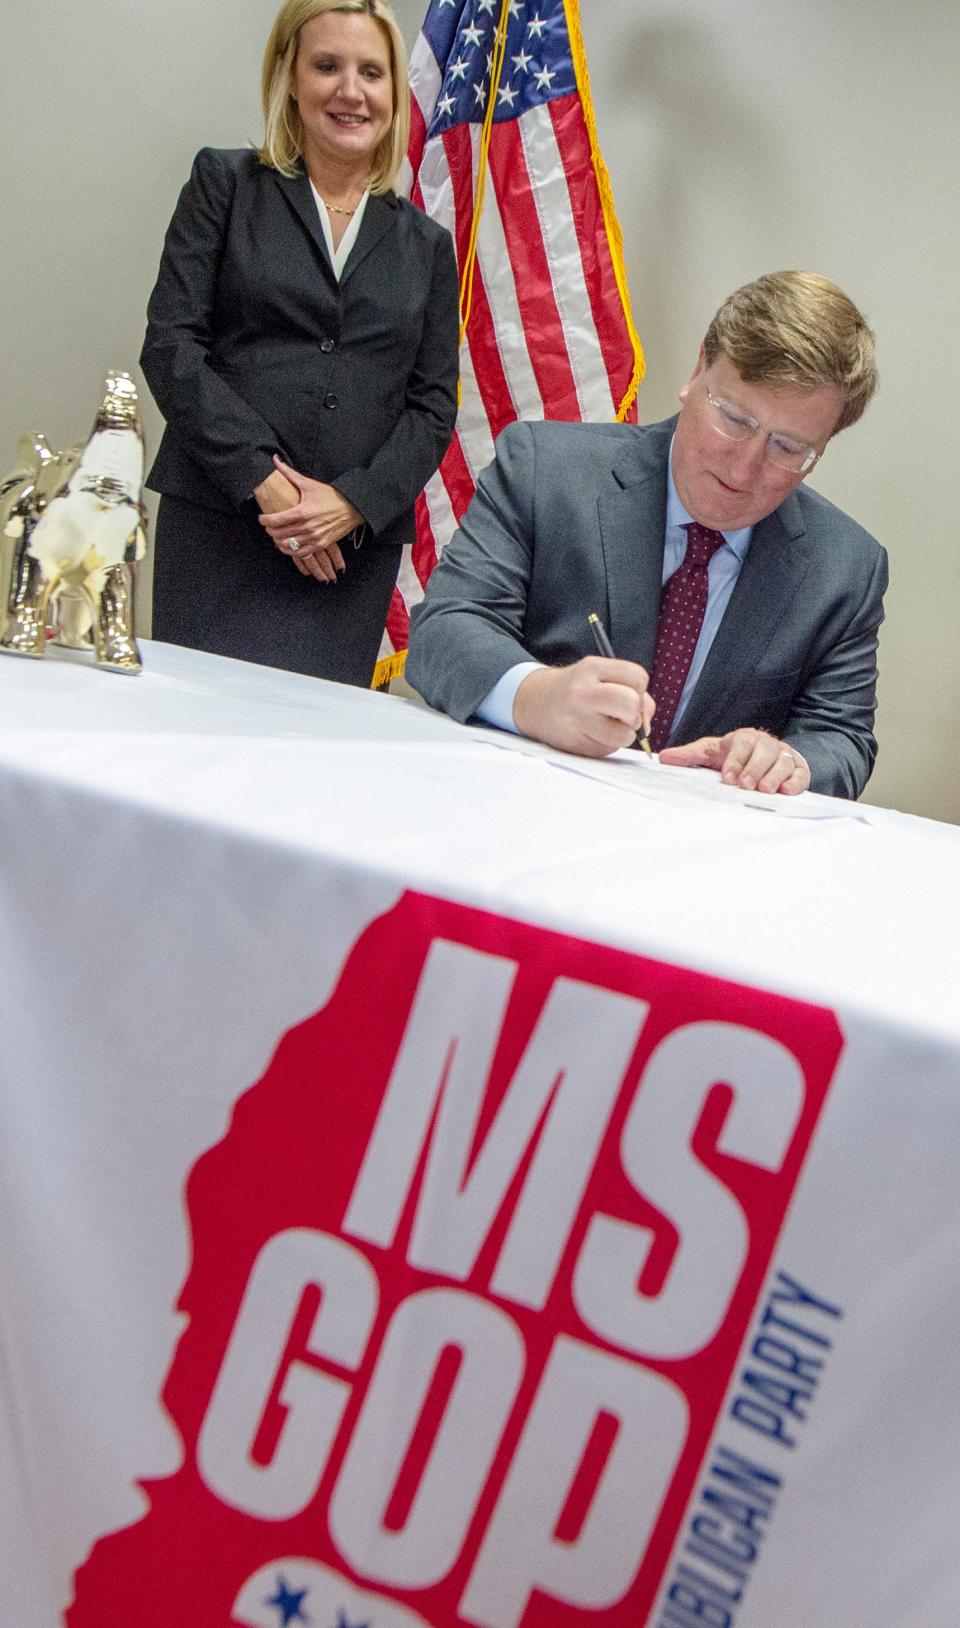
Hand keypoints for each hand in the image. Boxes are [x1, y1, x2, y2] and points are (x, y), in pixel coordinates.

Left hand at [255, 456, 362, 582]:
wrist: (352, 507)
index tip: (262, 518)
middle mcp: (307, 527)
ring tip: (276, 536)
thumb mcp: (309, 483)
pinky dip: (291, 551)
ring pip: (287, 546)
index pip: (275, 520)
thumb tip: (275, 460)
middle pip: (278, 534)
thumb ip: (289, 473)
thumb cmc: (331, 495)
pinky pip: (301, 554)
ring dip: (278, 542)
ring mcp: (314, 538)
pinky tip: (288, 545)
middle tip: (268, 526)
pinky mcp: (321, 545)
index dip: (264, 520)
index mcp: (302, 511)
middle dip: (269, 530)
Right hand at [513, 658, 654, 756]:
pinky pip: (608, 749)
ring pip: (623, 735)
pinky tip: (593, 733)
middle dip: (635, 714)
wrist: (534, 703)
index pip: (638, 677)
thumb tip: (647, 724)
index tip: (629, 694)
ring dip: (624, 734)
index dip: (640, 690)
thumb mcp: (598, 675)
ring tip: (609, 726)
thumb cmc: (575, 689)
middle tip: (624, 716)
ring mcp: (577, 720)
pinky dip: (608, 744)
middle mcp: (583, 693)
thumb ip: (630, 690)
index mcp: (592, 668)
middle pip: (631, 704)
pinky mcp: (576, 744)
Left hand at [659, 729, 810, 794]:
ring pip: (783, 762)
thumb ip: (690, 756)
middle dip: (754, 768)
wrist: (763, 757)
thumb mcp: (711, 753)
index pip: (742, 744)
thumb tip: (664, 758)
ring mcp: (784, 756)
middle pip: (765, 751)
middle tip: (745, 785)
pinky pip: (800, 774)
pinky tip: (786, 791)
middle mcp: (766, 744)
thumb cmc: (735, 756)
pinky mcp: (798, 770)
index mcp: (744, 738)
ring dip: (774, 775)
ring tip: (764, 790)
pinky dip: (794, 782)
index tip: (728, 778)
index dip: (735, 760)